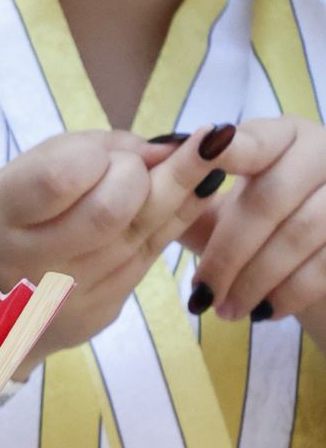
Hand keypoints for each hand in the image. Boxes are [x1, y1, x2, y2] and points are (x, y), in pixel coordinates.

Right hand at [0, 128, 222, 356]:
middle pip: (115, 209)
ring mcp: (72, 294)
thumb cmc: (0, 226)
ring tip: (212, 154)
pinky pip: (150, 259)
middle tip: (178, 150)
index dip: (104, 159)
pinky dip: (173, 222)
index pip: (62, 178)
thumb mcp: (15, 177)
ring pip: (146, 234)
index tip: (126, 149)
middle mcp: (35, 262)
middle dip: (154, 174)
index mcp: (1, 217)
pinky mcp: (102, 313)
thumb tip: (162, 147)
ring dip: (186, 190)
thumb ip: (82, 154)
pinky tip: (189, 195)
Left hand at [182, 116, 325, 329]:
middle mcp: (322, 153)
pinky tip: (262, 313)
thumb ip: (186, 195)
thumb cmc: (259, 222)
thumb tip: (141, 180)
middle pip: (270, 200)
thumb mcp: (221, 204)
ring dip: (256, 281)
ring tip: (225, 311)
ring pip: (299, 236)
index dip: (227, 152)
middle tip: (201, 294)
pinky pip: (324, 267)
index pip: (253, 141)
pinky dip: (288, 294)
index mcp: (283, 135)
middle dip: (229, 254)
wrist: (318, 253)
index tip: (201, 155)